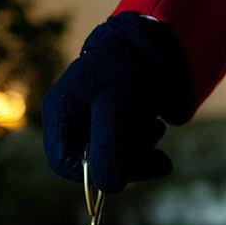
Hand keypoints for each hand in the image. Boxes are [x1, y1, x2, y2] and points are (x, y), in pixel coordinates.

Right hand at [43, 12, 190, 192]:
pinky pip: (134, 149)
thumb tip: (108, 187)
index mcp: (62, 112)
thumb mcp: (118, 108)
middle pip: (95, 165)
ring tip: (153, 121)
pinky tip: (157, 120)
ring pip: (119, 159)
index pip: (65, 165)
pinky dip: (148, 141)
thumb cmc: (132, 65)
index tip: (127, 166)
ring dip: (142, 148)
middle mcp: (75, 120)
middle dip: (127, 157)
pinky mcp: (121, 123)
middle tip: (151, 134)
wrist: (163, 37)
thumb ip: (110, 149)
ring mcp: (99, 122)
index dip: (95, 173)